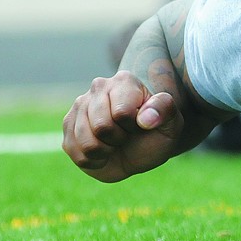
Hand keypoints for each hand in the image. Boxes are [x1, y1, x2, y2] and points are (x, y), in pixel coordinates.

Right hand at [62, 70, 184, 181]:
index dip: (134, 127)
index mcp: (125, 81)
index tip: (141, 124)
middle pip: (101, 127)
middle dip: (119, 139)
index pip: (122, 113)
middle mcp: (98, 87)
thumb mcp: (172, 124)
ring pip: (86, 141)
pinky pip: (75, 152)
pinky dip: (92, 159)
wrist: (141, 149)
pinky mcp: (68, 125)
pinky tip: (102, 150)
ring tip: (114, 142)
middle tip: (127, 135)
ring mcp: (79, 106)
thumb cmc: (157, 133)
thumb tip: (145, 118)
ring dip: (105, 151)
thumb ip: (165, 111)